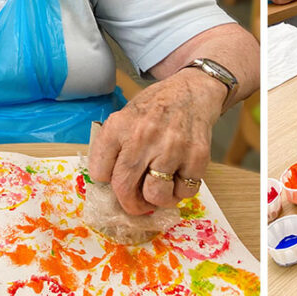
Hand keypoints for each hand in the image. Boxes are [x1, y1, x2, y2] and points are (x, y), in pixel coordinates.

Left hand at [90, 69, 221, 214]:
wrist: (193, 92)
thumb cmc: (156, 108)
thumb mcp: (126, 116)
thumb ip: (114, 147)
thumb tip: (109, 186)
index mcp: (120, 125)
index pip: (99, 172)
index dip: (106, 181)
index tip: (114, 180)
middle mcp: (143, 136)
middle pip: (125, 188)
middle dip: (129, 203)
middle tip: (136, 203)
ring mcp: (172, 146)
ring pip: (156, 195)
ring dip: (157, 199)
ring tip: (161, 187)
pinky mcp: (197, 156)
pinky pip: (184, 192)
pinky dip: (181, 191)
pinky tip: (179, 176)